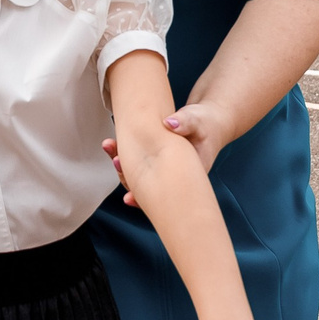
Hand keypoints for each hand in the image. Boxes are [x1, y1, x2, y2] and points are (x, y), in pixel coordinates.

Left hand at [100, 104, 226, 206]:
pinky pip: (140, 164)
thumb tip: (169, 122)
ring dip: (123, 166)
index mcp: (188, 175)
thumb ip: (186, 122)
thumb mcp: (198, 121)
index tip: (128, 198)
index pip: (165, 193)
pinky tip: (112, 146)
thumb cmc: (206, 123)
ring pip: (141, 175)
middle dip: (128, 178)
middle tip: (116, 161)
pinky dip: (125, 157)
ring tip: (109, 146)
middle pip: (148, 186)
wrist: (209, 120)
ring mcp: (165, 170)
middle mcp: (175, 177)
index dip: (146, 199)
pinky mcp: (158, 160)